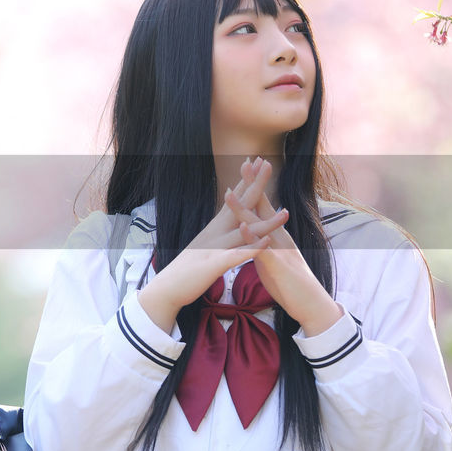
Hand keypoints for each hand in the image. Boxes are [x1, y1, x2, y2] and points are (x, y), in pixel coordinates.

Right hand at [136, 163, 288, 332]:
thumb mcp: (205, 246)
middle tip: (266, 163)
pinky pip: (235, 256)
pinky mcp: (213, 265)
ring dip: (264, 222)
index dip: (246, 181)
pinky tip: (265, 243)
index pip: (234, 199)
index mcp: (214, 227)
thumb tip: (227, 216)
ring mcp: (213, 247)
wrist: (166, 288)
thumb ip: (218, 231)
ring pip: (243, 232)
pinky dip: (250, 248)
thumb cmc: (188, 269)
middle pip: (239, 205)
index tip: (257, 162)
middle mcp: (214, 232)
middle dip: (254, 185)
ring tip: (285, 212)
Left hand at [224, 158, 342, 336]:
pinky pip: (264, 250)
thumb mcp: (273, 258)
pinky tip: (243, 228)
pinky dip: (253, 238)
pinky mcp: (279, 266)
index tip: (246, 166)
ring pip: (261, 226)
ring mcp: (280, 250)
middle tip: (245, 161)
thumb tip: (254, 231)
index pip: (263, 205)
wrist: (310, 304)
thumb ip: (264, 243)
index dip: (254, 186)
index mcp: (276, 234)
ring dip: (244, 209)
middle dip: (254, 184)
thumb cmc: (289, 283)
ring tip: (228, 193)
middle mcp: (280, 237)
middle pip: (264, 206)